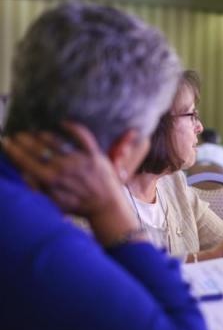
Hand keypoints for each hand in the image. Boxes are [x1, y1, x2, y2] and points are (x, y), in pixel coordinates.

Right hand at [2, 122, 138, 245]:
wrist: (106, 205)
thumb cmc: (78, 205)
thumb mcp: (53, 203)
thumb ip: (37, 188)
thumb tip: (23, 173)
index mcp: (50, 179)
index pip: (24, 160)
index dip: (13, 149)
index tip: (6, 142)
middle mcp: (62, 166)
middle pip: (37, 147)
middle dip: (24, 139)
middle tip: (18, 135)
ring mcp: (79, 159)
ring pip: (54, 140)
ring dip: (41, 134)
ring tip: (35, 132)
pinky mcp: (94, 154)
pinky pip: (82, 135)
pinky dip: (73, 127)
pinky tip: (63, 123)